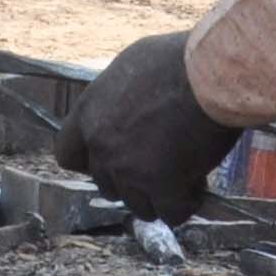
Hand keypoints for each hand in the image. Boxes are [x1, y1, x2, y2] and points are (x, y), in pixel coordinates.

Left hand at [56, 32, 240, 224]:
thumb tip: (127, 108)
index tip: (112, 158)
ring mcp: (130, 171)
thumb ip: (118, 99)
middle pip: (107, 185)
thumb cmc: (175, 62)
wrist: (208, 76)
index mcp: (89, 113)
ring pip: (139, 206)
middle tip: (159, 164)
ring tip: (183, 175)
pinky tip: (199, 186)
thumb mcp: (130, 68)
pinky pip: (171, 214)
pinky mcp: (164, 188)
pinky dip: (186, 205)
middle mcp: (102, 146)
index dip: (90, 162)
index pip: (67, 155)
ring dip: (159, 197)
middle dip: (131, 180)